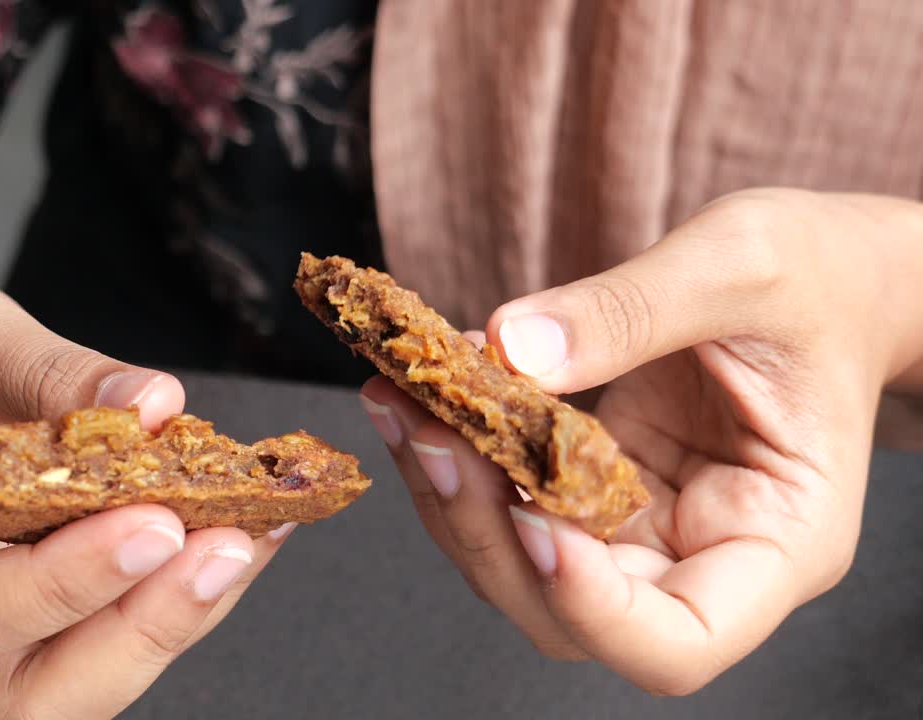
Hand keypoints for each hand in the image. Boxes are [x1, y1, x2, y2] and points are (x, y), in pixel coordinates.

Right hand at [0, 209, 290, 717]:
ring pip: (84, 687)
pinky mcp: (33, 635)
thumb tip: (154, 406)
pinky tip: (240, 529)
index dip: (58, 586)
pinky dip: (181, 596)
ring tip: (251, 530)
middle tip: (224, 545)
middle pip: (25, 697)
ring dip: (178, 617)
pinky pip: (112, 643)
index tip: (151, 523)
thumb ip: (46, 371)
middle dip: (138, 629)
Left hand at [362, 189, 922, 693]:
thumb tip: (511, 350)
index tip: (530, 515)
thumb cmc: (820, 273)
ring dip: (448, 492)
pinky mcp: (598, 485)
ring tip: (402, 399)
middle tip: (427, 433)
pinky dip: (459, 451)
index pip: (680, 641)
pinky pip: (513, 494)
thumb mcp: (740, 265)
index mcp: (779, 538)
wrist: (827, 272)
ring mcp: (643, 525)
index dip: (592, 608)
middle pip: (571, 615)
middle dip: (484, 532)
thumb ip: (631, 309)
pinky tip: (423, 388)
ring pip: (521, 563)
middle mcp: (702, 553)